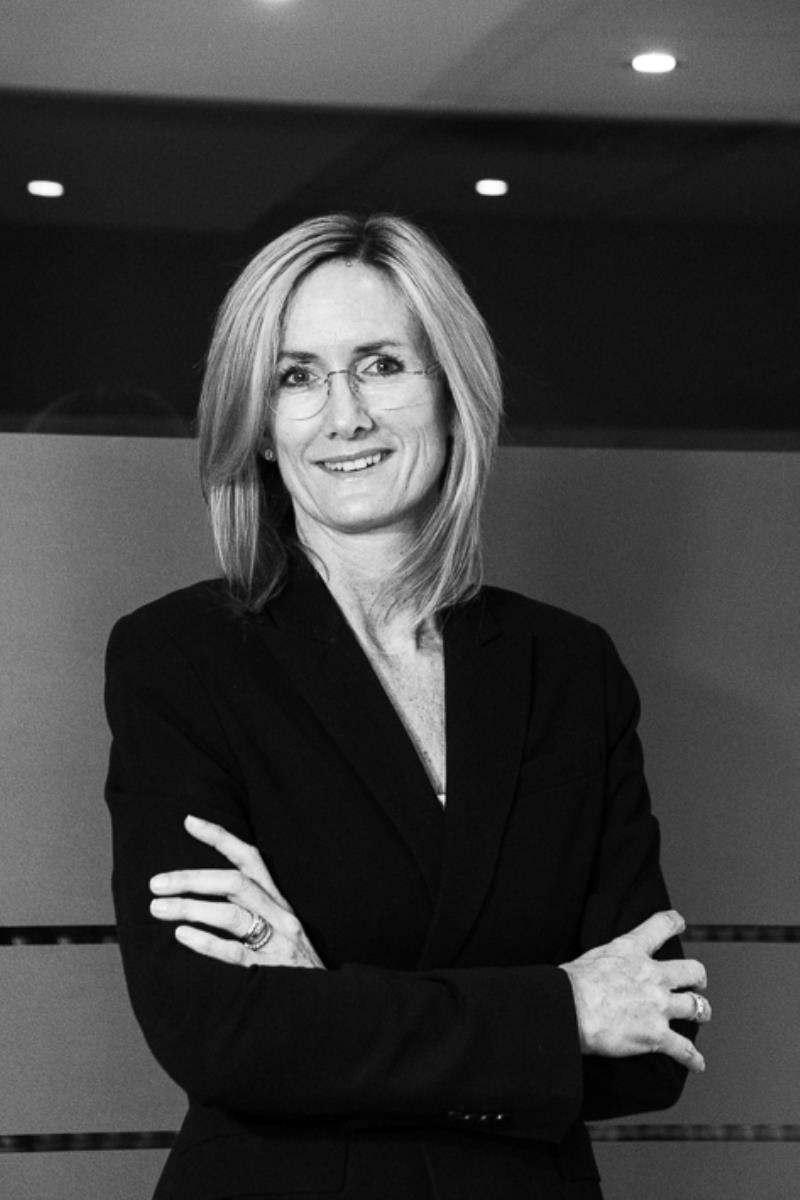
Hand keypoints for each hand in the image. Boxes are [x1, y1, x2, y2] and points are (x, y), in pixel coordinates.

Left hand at [149, 815, 324, 969]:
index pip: (249, 858)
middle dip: (192, 878)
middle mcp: (279, 914)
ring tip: (159, 909)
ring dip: (191, 908)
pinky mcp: (271, 970)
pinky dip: (206, 942)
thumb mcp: (277, 926)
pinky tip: (183, 937)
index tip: (189, 821)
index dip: (220, 837)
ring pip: (232, 914)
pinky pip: (235, 952)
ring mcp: (277, 941)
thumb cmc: (293, 963)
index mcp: (277, 900)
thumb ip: (250, 909)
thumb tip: (203, 892)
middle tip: (156, 884)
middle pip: (235, 882)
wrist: (324, 1002)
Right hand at [560, 910, 709, 1072]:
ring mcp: (658, 1006)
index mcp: (631, 950)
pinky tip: (698, 1063)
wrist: (570, 1009)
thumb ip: (607, 961)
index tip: (679, 923)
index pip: (660, 926)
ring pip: (696, 1007)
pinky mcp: (656, 1035)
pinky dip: (693, 1059)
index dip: (674, 923)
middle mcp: (652, 975)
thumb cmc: (569, 984)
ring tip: (700, 1016)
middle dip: (698, 978)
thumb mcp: (591, 957)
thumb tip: (600, 972)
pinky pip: (684, 1050)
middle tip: (697, 983)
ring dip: (700, 1012)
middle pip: (692, 971)